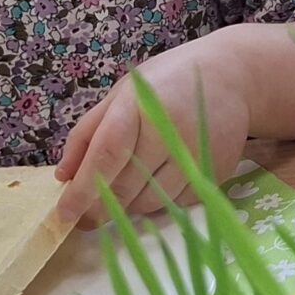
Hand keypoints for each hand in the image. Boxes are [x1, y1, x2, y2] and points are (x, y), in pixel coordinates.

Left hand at [56, 31, 253, 228]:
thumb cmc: (166, 83)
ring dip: (129, 206)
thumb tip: (63, 177)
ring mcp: (196, 154)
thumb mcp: (121, 94)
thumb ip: (88, 132)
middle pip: (126, 186)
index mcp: (140, 105)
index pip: (107, 154)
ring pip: (150, 203)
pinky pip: (177, 203)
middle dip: (100, 208)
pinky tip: (159, 179)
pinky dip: (159, 200)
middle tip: (86, 218)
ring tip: (127, 188)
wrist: (231, 76)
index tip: (65, 214)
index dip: (83, 188)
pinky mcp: (216, 171)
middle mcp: (170, 130)